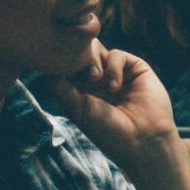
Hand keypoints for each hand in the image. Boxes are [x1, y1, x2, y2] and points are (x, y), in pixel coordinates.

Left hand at [37, 41, 183, 183]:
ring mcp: (115, 72)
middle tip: (83, 75)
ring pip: (96, 48)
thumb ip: (60, 87)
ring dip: (93, 59)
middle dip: (77, 58)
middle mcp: (97, 79)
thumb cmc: (108, 132)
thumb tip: (46, 67)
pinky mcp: (134, 68)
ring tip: (96, 79)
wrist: (142, 141)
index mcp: (80, 90)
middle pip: (79, 52)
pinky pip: (117, 54)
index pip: (65, 64)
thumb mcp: (77, 110)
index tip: (61, 70)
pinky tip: (115, 86)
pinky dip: (113, 66)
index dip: (61, 63)